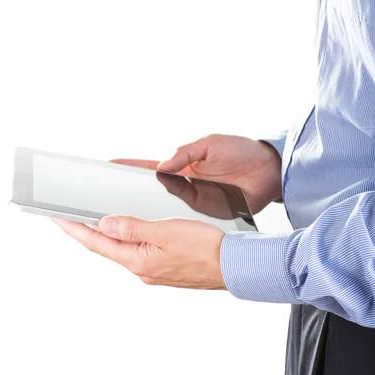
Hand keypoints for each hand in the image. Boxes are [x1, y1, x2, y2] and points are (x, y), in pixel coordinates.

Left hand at [51, 215, 226, 289]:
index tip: (55, 217)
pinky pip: (140, 252)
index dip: (74, 228)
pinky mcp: (166, 269)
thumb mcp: (166, 231)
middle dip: (87, 231)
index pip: (96, 242)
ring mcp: (154, 271)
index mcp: (138, 261)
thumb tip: (106, 223)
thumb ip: (133, 227)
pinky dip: (130, 239)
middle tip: (69, 216)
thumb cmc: (206, 248)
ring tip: (96, 220)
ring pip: (124, 249)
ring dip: (109, 235)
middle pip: (107, 247)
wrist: (235, 266)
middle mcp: (142, 270)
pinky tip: (132, 231)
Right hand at [111, 134, 281, 213]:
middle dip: (127, 195)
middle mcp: (182, 184)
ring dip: (145, 213)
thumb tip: (163, 164)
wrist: (269, 172)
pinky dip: (169, 225)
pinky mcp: (204, 214)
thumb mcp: (211, 144)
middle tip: (104, 201)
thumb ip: (186, 153)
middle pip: (147, 191)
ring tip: (121, 219)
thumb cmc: (242, 152)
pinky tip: (156, 230)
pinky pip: (182, 221)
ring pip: (161, 209)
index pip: (145, 165)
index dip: (125, 167)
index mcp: (180, 164)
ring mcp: (192, 201)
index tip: (104, 168)